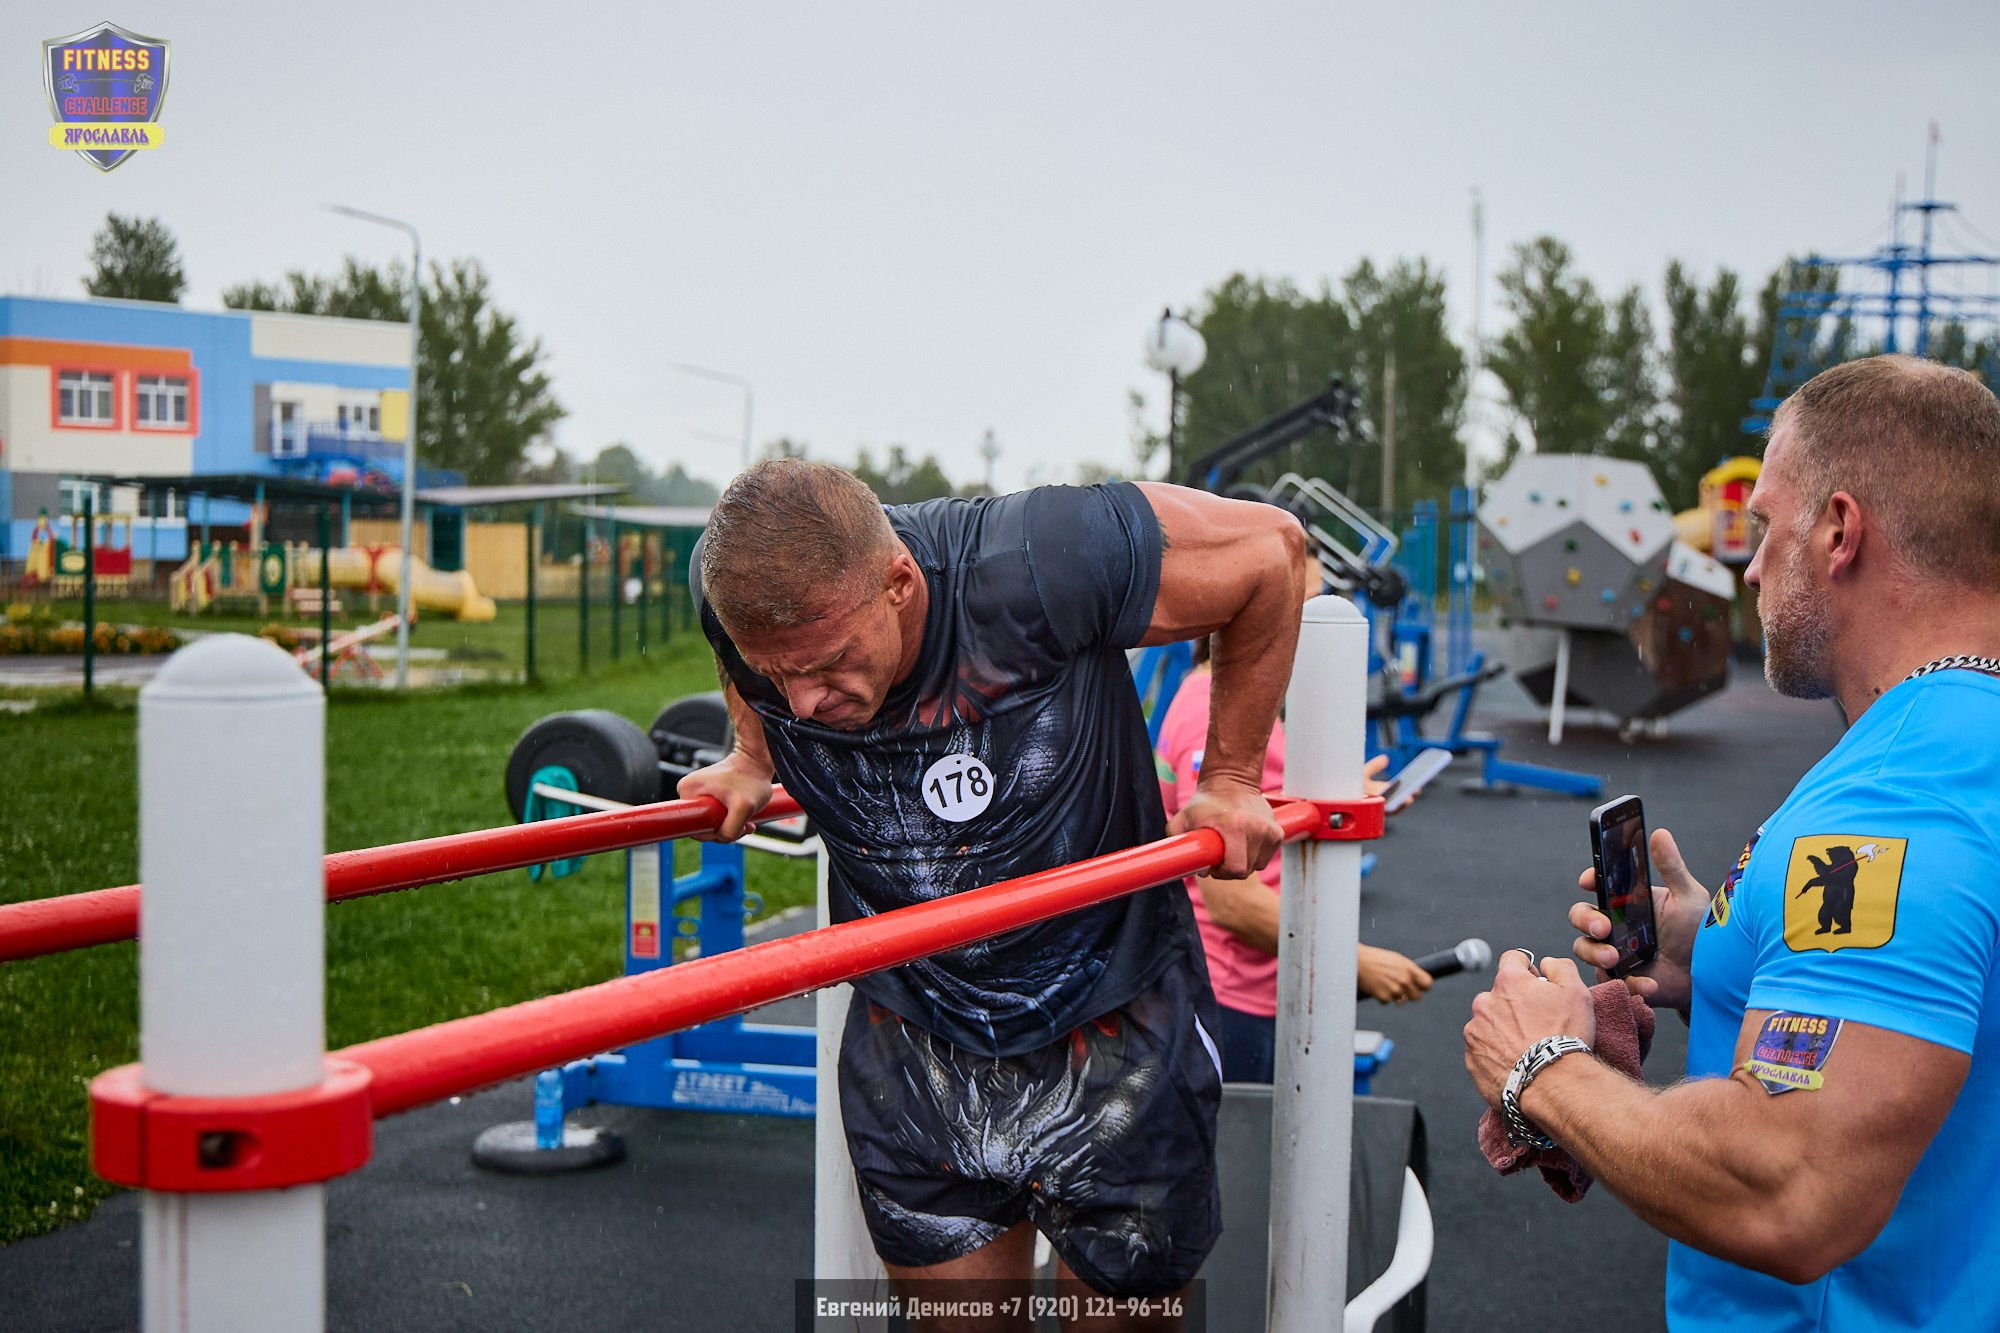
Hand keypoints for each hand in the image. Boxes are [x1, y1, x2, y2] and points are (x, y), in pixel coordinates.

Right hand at [675, 751, 773, 841]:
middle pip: (702, 826)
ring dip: (730, 825)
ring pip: (711, 823)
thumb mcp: (744, 807)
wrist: (757, 762)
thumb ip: (731, 829)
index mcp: (686, 790)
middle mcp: (687, 791)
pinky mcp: (706, 794)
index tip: (733, 827)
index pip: (693, 828)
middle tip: (745, 824)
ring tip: (747, 819)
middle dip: (725, 830)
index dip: (714, 835)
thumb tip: (721, 838)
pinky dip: (730, 819)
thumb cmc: (752, 779)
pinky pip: (715, 816)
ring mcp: (697, 793)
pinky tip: (745, 815)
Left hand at [1169, 777, 1282, 878]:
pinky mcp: (1278, 833)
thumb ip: (1175, 841)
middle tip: (1219, 853)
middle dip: (1230, 868)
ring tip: (1231, 845)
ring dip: (1242, 861)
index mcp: (1235, 825)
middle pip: (1245, 870)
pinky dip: (1254, 855)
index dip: (1222, 872)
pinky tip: (1244, 841)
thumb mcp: (1182, 818)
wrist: (1232, 780)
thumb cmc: (1206, 802)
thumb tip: (1185, 865)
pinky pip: (1264, 858)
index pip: (1236, 869)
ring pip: (1256, 865)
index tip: (1214, 863)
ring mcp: (1270, 831)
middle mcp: (1257, 828)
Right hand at [1358, 944, 1432, 1003]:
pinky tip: (1375, 985)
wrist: (1357, 960)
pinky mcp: (1383, 997)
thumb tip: (1416, 980)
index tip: (1419, 987)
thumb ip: (1407, 970)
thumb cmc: (1375, 958)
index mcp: (1409, 968)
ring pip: (1401, 1000)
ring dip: (1394, 995)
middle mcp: (1404, 980)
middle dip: (1410, 994)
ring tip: (1383, 983)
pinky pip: (1386, 1001)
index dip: (1424, 986)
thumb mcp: (1396, 960)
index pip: (1427, 984)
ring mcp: (1394, 990)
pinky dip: (1381, 996)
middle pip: (1417, 996)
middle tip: (1400, 988)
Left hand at [1463, 951, 1595, 1110]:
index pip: (1512, 959)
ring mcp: (1475, 1031)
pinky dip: (1496, 1053)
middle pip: (1498, 994)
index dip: (1528, 970)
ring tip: (1527, 1047)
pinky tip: (1517, 1062)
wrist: (1553, 1085)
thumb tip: (1546, 963)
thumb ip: (1560, 967)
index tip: (1537, 985)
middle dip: (1514, 1004)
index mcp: (1508, 982)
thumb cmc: (1566, 1039)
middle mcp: (1485, 1003)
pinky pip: (1483, 1049)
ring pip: (1489, 1022)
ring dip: (1503, 1029)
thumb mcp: (1577, 992)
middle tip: (1537, 1023)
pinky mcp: (1471, 1058)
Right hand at [1568, 827, 1706, 1013]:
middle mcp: (1615, 925)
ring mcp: (1614, 952)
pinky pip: (1610, 980)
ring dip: (1594, 952)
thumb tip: (1659, 833)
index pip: (1597, 886)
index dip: (1589, 880)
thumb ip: (1671, 867)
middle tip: (1602, 927)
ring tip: (1615, 958)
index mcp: (1627, 902)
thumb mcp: (1688, 897)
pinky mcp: (1621, 979)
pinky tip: (1649, 983)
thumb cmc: (1699, 933)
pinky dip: (1629, 983)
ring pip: (1584, 948)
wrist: (1709, 976)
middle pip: (1580, 916)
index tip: (1589, 880)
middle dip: (1585, 920)